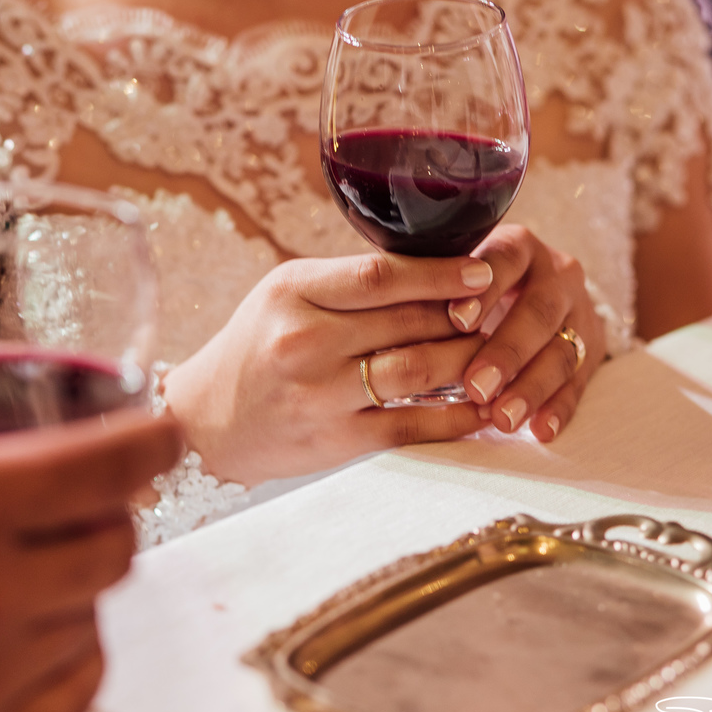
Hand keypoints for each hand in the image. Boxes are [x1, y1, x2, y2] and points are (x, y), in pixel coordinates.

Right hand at [162, 253, 494, 484]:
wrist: (207, 422)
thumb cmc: (255, 349)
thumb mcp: (284, 297)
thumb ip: (348, 283)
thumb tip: (437, 271)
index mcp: (292, 293)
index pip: (381, 276)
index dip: (442, 273)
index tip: (485, 272)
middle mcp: (305, 341)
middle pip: (410, 321)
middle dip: (467, 316)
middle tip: (504, 311)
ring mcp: (321, 394)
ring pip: (420, 370)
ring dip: (472, 361)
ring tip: (499, 353)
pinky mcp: (336, 440)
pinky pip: (413, 425)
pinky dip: (457, 416)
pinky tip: (483, 407)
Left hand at [448, 225, 606, 440]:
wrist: (532, 293)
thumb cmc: (469, 289)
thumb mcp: (454, 274)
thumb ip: (429, 284)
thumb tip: (380, 300)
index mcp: (517, 248)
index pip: (504, 261)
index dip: (483, 291)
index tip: (457, 321)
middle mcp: (555, 274)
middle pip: (538, 311)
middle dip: (507, 351)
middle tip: (477, 386)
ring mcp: (577, 314)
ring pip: (562, 350)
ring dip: (532, 387)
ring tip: (503, 419)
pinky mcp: (591, 351)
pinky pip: (579, 382)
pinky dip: (559, 408)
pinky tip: (540, 430)